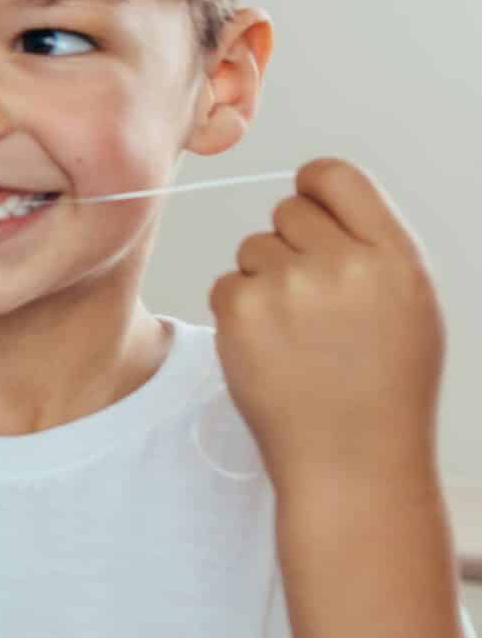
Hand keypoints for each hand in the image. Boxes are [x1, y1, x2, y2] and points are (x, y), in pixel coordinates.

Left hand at [213, 158, 445, 485]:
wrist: (354, 461)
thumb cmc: (384, 385)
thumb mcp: (410, 306)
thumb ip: (369, 245)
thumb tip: (314, 190)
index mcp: (393, 257)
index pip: (335, 175)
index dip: (314, 189)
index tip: (312, 212)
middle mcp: (343, 263)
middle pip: (287, 210)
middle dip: (292, 246)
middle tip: (314, 302)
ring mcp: (288, 286)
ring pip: (253, 248)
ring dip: (266, 281)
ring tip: (301, 336)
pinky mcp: (241, 311)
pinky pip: (227, 283)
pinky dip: (242, 312)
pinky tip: (273, 351)